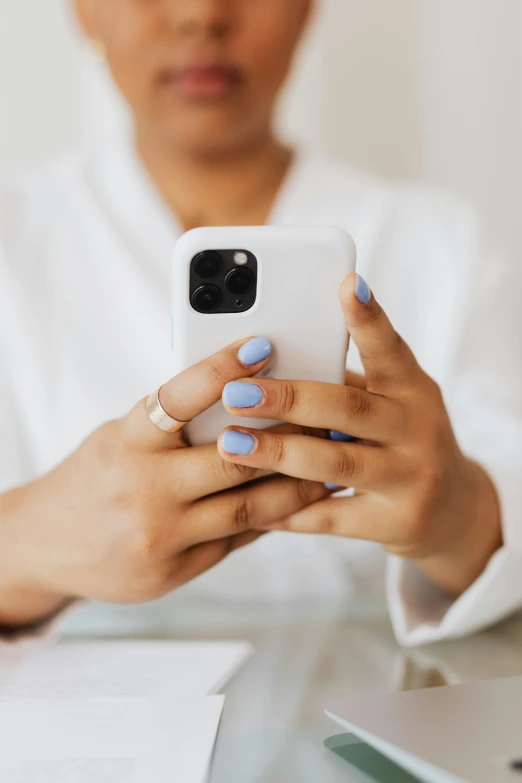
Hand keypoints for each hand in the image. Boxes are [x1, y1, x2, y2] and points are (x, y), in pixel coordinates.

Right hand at [0, 338, 326, 626]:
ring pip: (247, 508)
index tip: (262, 345)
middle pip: (232, 459)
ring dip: (297, 485)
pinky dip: (270, 519)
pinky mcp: (174, 571)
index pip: (178, 398)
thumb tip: (243, 402)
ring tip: (330, 464)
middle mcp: (143, 488)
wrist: (46, 546)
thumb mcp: (120, 438)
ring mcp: (160, 536)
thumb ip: (173, 427)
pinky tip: (299, 502)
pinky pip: (236, 541)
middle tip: (328, 417)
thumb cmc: (93, 478)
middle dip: (288, 438)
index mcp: (126, 442)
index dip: (222, 370)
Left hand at [217, 275, 501, 596]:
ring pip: (336, 462)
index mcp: (414, 389)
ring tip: (229, 443)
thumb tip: (266, 364)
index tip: (347, 284)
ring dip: (277, 453)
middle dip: (287, 398)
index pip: (390, 348)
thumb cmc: (402, 441)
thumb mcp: (391, 404)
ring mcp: (411, 478)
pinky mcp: (395, 523)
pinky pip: (330, 517)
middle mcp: (419, 429)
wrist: (452, 511)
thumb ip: (343, 386)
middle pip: (349, 408)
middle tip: (235, 391)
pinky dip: (287, 510)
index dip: (369, 318)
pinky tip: (250, 503)